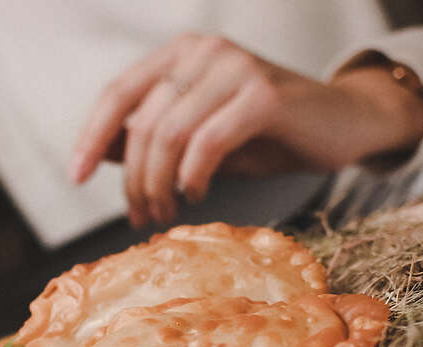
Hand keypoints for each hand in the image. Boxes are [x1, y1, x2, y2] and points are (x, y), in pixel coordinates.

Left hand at [70, 33, 422, 226]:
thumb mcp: (198, 138)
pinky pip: (208, 142)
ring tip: (165, 213)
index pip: (118, 94)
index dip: (92, 137)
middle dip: (134, 180)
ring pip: (169, 134)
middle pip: (142, 123)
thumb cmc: (267, 134)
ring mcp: (235, 68)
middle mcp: (204, 52)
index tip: (77, 177)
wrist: (344, 123)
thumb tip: (103, 152)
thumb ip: (152, 139)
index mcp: (181, 55)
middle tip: (141, 217)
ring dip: (160, 184)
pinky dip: (193, 176)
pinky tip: (196, 194)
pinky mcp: (264, 95)